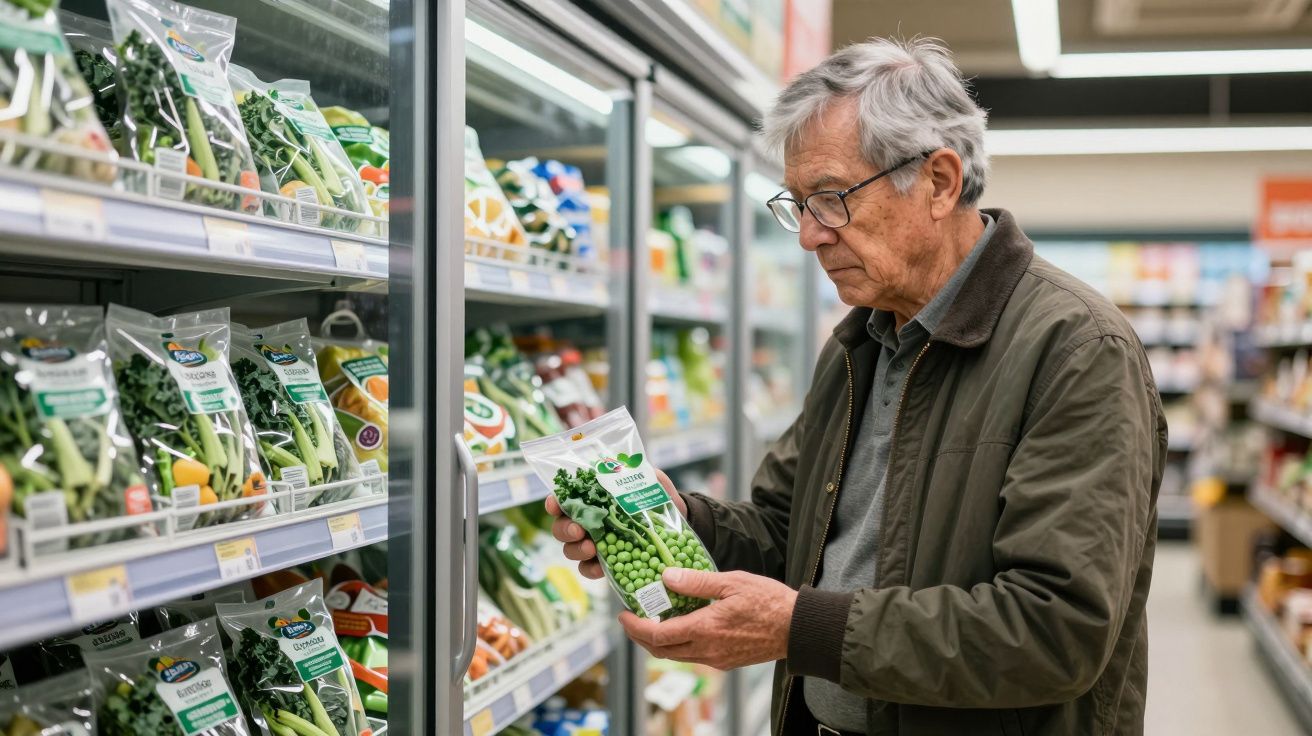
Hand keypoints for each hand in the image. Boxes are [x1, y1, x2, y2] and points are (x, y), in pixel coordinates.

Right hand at [547, 468, 685, 579]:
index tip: (555, 504)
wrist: (674, 525)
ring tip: (591, 548)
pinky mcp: (605, 563)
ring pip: (570, 549)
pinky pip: (588, 569)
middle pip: (561, 527)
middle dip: (565, 529)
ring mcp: (593, 544)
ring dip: (576, 549)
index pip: (563, 499)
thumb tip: (630, 466)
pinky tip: (599, 567)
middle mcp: (586, 521)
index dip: (554, 502)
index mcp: (591, 499)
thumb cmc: (654, 499)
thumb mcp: (650, 481)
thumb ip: (639, 472)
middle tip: (579, 529)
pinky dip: (590, 569)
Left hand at [619, 568, 797, 669]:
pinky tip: (682, 626)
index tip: (623, 615)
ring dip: (660, 642)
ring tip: (653, 621)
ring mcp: (716, 659)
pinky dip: (680, 644)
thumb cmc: (769, 602)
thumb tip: (666, 576)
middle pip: (661, 651)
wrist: (798, 629)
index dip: (635, 627)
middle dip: (641, 637)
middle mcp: (706, 650)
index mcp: (704, 629)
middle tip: (631, 620)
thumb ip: (697, 581)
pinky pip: (694, 656)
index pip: (657, 635)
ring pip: (677, 656)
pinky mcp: (726, 661)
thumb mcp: (731, 582)